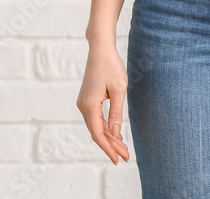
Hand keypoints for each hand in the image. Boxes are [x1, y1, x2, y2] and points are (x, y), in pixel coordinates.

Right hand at [76, 45, 129, 164]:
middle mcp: (83, 106)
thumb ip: (116, 113)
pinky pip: (95, 118)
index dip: (108, 149)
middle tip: (126, 156)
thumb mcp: (119, 90)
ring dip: (108, 138)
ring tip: (123, 149)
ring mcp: (83, 103)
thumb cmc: (111, 66)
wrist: (100, 49)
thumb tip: (114, 134)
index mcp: (89, 105)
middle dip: (111, 145)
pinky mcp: (87, 99)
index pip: (98, 134)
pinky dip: (105, 128)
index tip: (118, 159)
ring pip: (95, 126)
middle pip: (96, 132)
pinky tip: (115, 134)